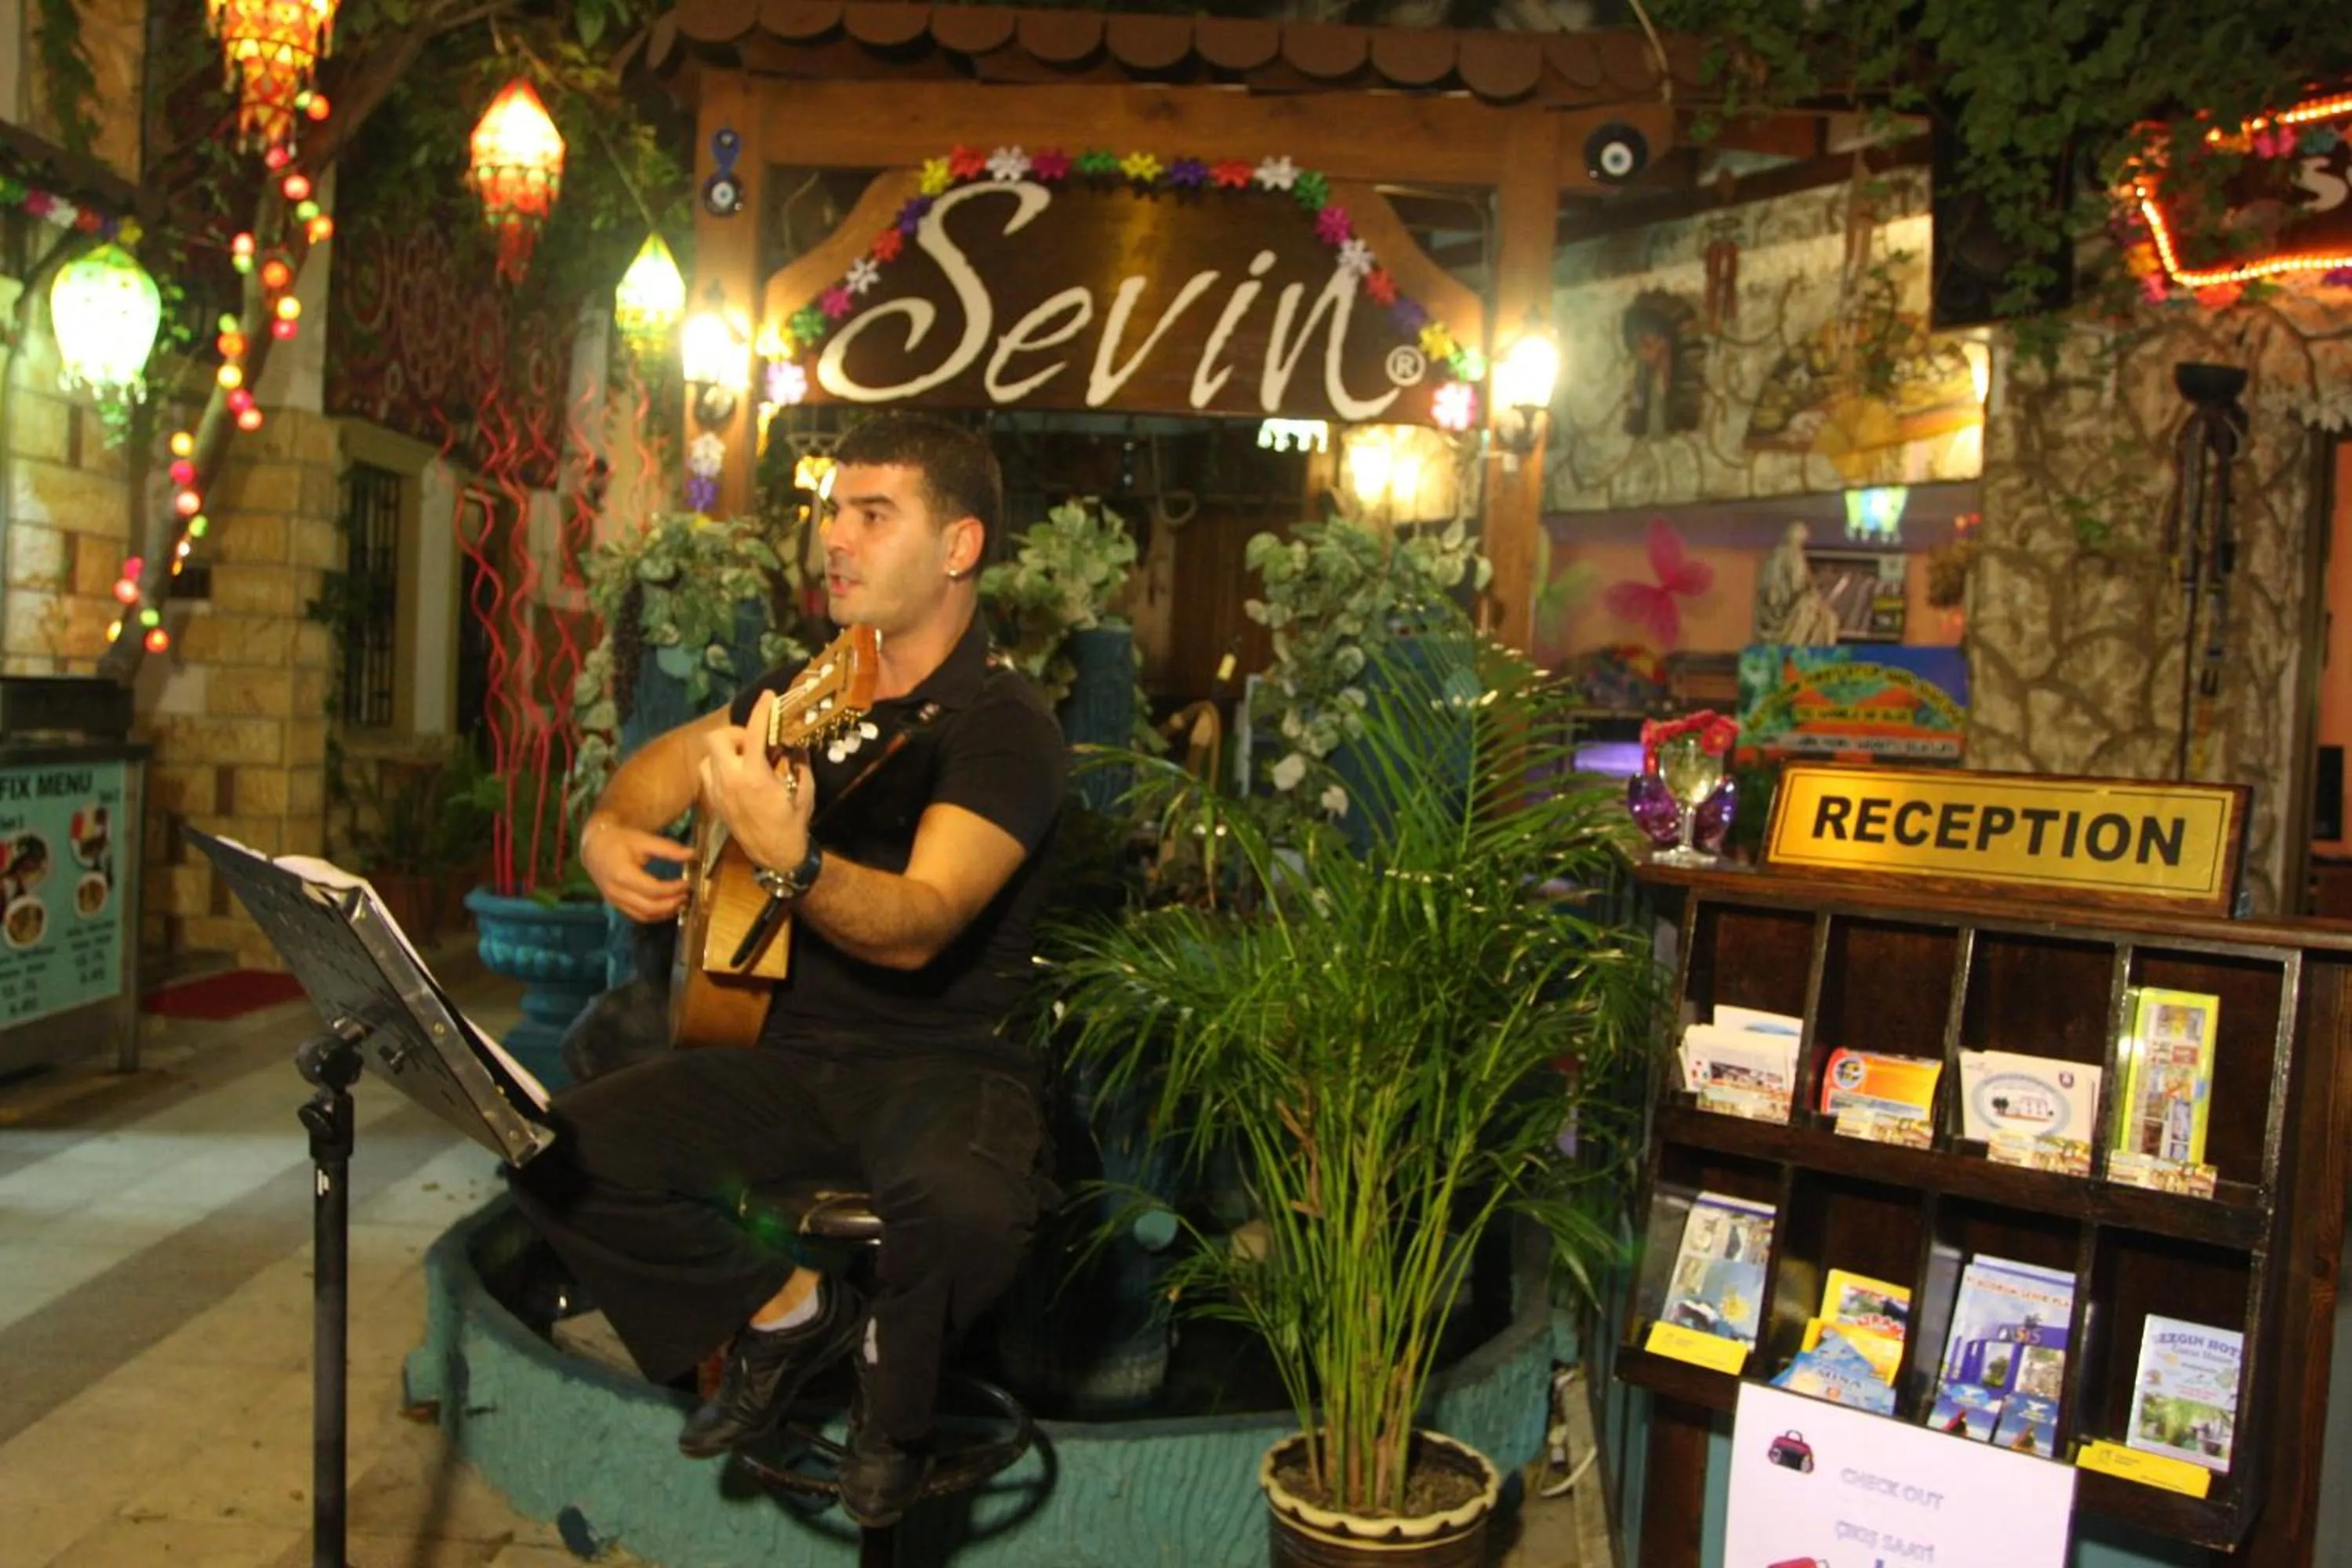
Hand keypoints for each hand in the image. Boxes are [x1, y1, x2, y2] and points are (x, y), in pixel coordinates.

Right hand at [580, 813, 692, 921]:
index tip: (687, 883)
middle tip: (687, 895)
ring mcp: (615, 901)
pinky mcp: (617, 905)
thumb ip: (667, 848)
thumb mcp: (643, 840)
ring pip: (644, 916)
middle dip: (671, 903)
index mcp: (622, 874)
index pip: (653, 890)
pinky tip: (668, 907)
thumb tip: (692, 854)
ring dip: (665, 912)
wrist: (594, 848)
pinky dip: (655, 915)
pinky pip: (638, 916)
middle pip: (649, 907)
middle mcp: (616, 892)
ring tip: (681, 902)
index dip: (673, 889)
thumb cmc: (619, 841)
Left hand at [699, 692, 814, 873]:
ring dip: (725, 750)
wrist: (775, 854)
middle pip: (716, 739)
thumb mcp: (804, 790)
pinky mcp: (714, 801)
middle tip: (752, 741)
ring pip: (709, 755)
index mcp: (756, 776)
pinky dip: (719, 766)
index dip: (760, 710)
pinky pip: (708, 772)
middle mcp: (731, 780)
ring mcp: (719, 791)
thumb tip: (797, 745)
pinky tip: (736, 774)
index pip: (753, 734)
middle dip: (734, 733)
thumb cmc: (793, 822)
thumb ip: (799, 764)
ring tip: (744, 758)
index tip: (768, 697)